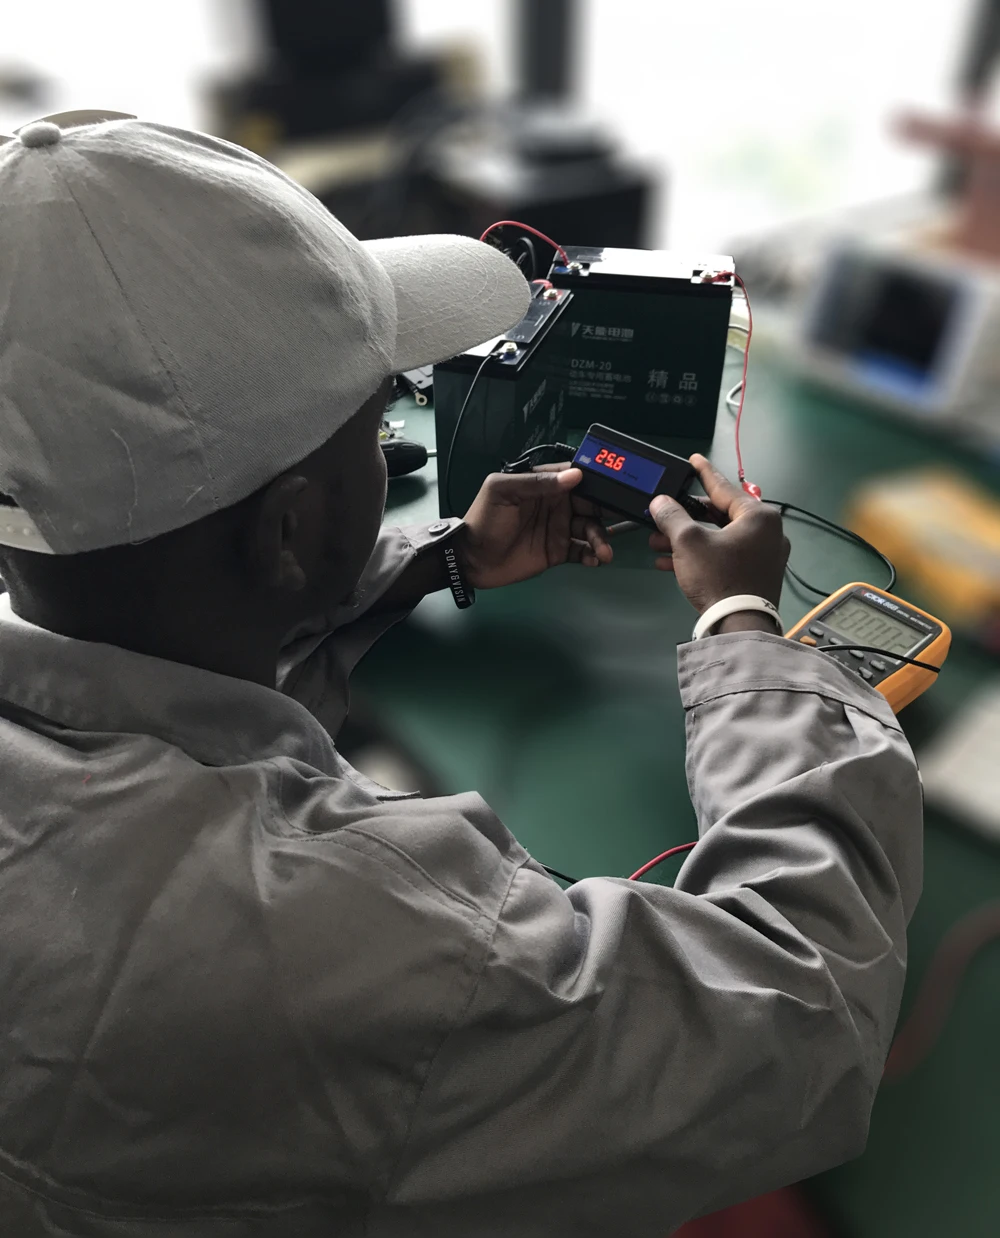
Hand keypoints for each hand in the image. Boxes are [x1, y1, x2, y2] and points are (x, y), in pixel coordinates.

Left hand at [460, 465, 612, 588]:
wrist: (471, 560)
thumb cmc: (484, 520)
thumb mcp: (503, 491)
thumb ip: (537, 482)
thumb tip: (574, 475)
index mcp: (544, 485)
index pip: (576, 476)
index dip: (596, 480)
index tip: (615, 485)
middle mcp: (556, 505)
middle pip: (591, 504)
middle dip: (607, 511)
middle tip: (620, 519)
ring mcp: (558, 529)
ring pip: (590, 529)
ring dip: (601, 538)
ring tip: (603, 551)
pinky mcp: (558, 552)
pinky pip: (582, 551)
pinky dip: (591, 555)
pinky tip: (594, 559)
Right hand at [648, 455, 788, 620]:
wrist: (738, 626)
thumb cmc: (718, 578)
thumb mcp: (688, 542)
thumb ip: (672, 516)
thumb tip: (661, 503)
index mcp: (759, 516)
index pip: (724, 486)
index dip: (704, 472)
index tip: (693, 460)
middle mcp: (768, 532)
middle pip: (720, 514)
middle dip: (686, 517)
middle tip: (665, 512)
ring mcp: (765, 555)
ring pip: (720, 537)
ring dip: (688, 539)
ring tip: (658, 541)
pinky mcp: (757, 575)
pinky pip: (725, 556)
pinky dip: (701, 555)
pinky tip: (670, 562)